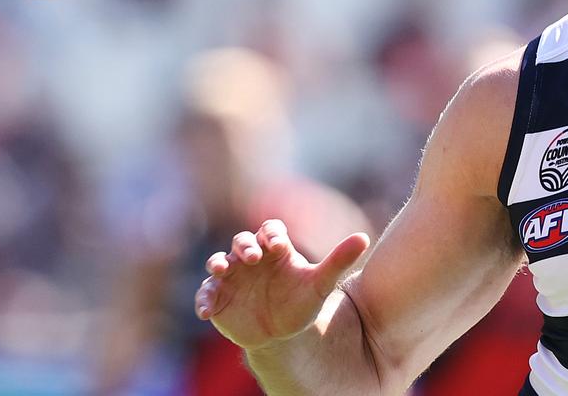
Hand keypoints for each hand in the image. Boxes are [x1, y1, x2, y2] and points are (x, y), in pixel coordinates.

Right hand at [195, 219, 369, 350]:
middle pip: (242, 241)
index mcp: (274, 249)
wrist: (282, 335)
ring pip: (218, 262)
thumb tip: (364, 238)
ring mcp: (231, 277)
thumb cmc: (302, 303)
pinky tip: (206, 311)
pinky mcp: (218, 298)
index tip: (280, 245)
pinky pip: (206, 294)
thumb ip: (339, 260)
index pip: (270, 231)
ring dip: (217, 263)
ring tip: (221, 268)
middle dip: (245, 245)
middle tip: (253, 256)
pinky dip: (204, 299)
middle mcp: (250, 258)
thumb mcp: (321, 284)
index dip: (272, 235)